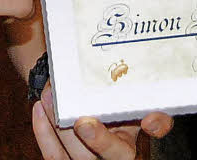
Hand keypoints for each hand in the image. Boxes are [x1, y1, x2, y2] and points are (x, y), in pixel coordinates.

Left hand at [32, 84, 171, 159]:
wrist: (86, 105)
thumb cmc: (107, 95)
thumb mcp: (123, 88)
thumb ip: (131, 76)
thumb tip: (132, 48)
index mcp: (138, 129)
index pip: (157, 129)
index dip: (157, 127)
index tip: (149, 118)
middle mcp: (119, 152)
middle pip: (113, 154)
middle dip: (98, 140)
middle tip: (83, 120)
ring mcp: (92, 159)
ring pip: (79, 158)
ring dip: (62, 131)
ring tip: (51, 97)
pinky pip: (54, 157)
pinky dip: (44, 134)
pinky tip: (40, 109)